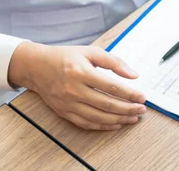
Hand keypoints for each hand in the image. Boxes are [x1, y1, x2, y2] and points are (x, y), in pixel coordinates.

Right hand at [9, 42, 146, 129]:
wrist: (36, 67)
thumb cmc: (66, 57)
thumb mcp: (91, 52)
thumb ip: (114, 62)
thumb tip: (133, 75)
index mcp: (81, 72)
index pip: (112, 86)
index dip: (130, 94)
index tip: (142, 97)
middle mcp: (74, 89)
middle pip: (106, 104)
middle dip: (128, 109)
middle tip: (141, 110)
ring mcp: (68, 103)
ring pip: (98, 117)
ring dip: (118, 119)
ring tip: (133, 118)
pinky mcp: (64, 112)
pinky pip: (86, 123)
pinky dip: (102, 126)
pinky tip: (115, 124)